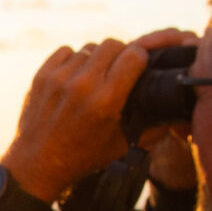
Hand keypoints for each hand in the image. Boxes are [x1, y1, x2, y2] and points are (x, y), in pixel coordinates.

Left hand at [0, 27, 198, 204]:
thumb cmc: (81, 158)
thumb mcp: (121, 145)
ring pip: (89, 48)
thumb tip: (175, 113)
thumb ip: (150, 127)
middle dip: (120, 54)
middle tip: (119, 69)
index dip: (141, 58)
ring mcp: (59, 78)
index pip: (134, 55)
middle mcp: (83, 85)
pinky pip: (66, 52)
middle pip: (112, 44)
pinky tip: (75, 76)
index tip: (140, 65)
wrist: (36, 166)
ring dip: (96, 58)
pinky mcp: (42, 76)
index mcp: (106, 100)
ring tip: (96, 76)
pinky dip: (73, 60)